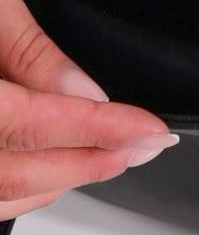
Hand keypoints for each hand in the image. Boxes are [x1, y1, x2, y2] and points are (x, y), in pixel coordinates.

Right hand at [0, 0, 178, 220]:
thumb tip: (83, 97)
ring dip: (50, 183)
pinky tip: (44, 166)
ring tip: (108, 157)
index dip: (96, 133)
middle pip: (4, 174)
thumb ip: (25, 48)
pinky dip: (9, 186)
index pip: (24, 125)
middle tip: (143, 146)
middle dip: (84, 166)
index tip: (149, 130)